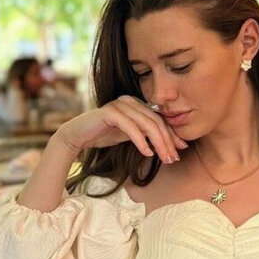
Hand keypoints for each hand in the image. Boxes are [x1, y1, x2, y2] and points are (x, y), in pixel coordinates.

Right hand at [53, 96, 187, 164]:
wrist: (77, 136)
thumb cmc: (103, 135)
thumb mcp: (131, 135)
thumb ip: (147, 136)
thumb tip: (171, 145)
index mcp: (137, 104)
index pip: (159, 119)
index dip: (172, 134)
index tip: (181, 150)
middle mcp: (130, 100)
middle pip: (155, 121)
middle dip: (167, 141)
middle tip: (174, 158)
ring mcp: (120, 104)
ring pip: (146, 124)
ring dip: (158, 143)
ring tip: (164, 158)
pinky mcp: (109, 112)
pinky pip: (130, 127)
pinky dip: (141, 141)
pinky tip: (147, 153)